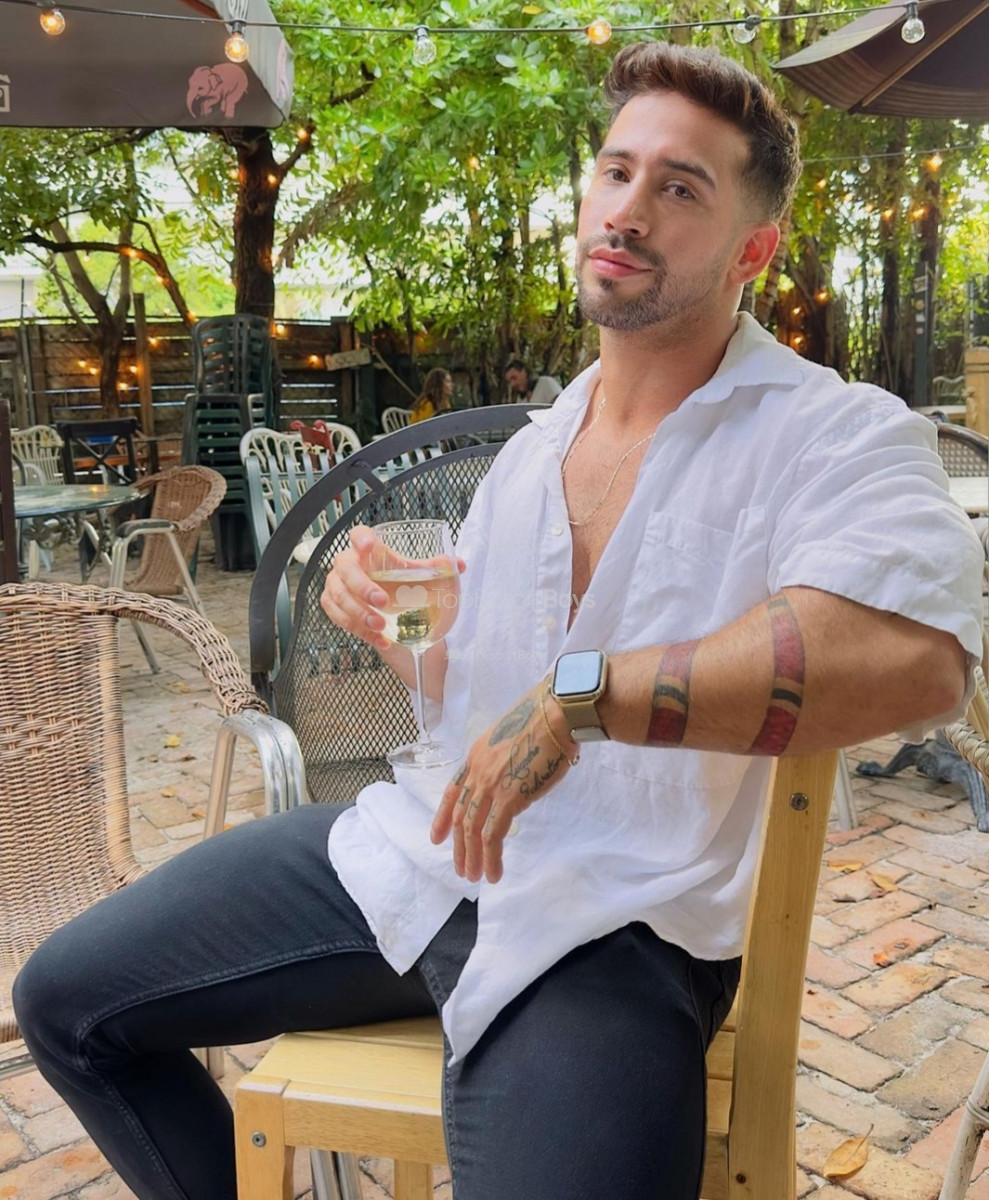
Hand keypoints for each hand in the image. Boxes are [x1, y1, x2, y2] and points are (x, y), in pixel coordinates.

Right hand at [320, 524, 465, 652]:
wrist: (389, 608)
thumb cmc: (399, 583)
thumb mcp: (418, 575)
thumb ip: (436, 568)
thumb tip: (459, 565)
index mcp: (367, 550)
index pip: (358, 534)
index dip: (361, 538)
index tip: (370, 546)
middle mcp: (348, 564)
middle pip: (346, 569)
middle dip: (362, 587)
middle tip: (383, 602)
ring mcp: (336, 585)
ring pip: (339, 597)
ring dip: (359, 614)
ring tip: (381, 626)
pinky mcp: (333, 606)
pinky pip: (339, 618)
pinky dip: (359, 631)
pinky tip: (380, 639)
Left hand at [431, 682, 574, 883]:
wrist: (556, 713)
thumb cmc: (545, 719)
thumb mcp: (512, 737)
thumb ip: (506, 759)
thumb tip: (514, 775)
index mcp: (476, 755)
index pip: (452, 791)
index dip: (443, 817)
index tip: (437, 837)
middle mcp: (477, 771)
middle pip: (460, 815)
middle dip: (458, 846)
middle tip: (460, 868)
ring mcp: (490, 785)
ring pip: (472, 830)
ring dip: (471, 857)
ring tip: (473, 877)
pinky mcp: (508, 798)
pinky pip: (493, 836)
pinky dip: (490, 858)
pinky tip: (493, 874)